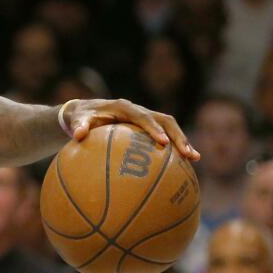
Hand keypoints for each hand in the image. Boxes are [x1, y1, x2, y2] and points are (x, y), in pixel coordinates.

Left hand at [64, 99, 198, 160]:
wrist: (85, 111)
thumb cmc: (81, 117)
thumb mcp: (78, 120)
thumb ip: (79, 126)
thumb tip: (78, 135)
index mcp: (124, 107)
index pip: (142, 117)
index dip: (153, 128)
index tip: (162, 142)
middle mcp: (139, 110)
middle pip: (165, 120)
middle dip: (177, 136)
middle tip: (187, 153)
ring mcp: (146, 118)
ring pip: (170, 127)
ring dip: (182, 141)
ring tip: (194, 158)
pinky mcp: (148, 127)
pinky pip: (165, 135)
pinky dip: (174, 148)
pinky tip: (183, 165)